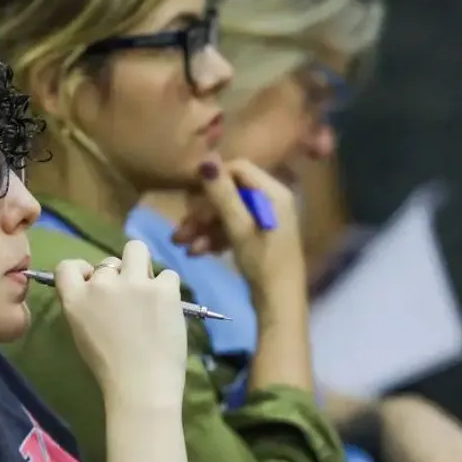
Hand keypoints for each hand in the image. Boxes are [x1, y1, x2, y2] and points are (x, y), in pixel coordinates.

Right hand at [55, 240, 187, 405]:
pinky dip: (168, 289)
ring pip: (137, 249)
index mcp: (76, 298)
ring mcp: (134, 283)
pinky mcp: (164, 288)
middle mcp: (101, 284)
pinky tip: (166, 309)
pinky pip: (168, 274)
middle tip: (128, 299)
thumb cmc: (109, 369)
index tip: (93, 283)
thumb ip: (84, 306)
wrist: (141, 386)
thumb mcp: (81, 334)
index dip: (83, 270)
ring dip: (142, 267)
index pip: (67, 266)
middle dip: (118, 275)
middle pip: (108, 261)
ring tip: (149, 291)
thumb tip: (98, 289)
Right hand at [171, 160, 304, 302]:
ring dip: (204, 227)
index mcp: (273, 192)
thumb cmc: (263, 263)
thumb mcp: (239, 228)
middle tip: (181, 231)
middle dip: (203, 211)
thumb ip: (223, 194)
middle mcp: (271, 200)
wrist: (280, 303)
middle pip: (230, 192)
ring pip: (227, 212)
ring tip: (184, 246)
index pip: (238, 168)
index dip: (213, 180)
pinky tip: (199, 252)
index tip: (191, 200)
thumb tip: (206, 159)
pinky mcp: (259, 235)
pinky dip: (215, 237)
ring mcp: (266, 218)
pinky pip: (233, 227)